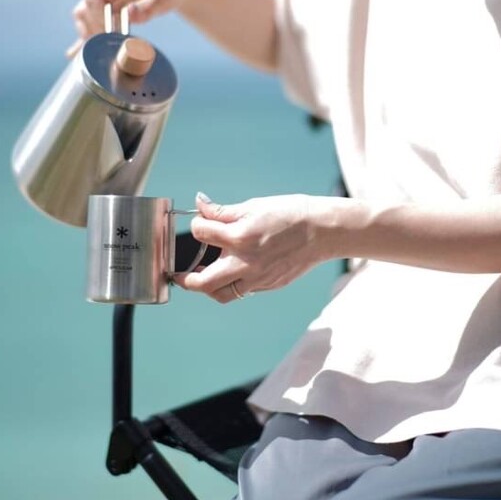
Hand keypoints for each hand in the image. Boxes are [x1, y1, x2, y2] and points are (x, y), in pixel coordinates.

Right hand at [66, 0, 201, 58]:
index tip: (112, 33)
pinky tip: (74, 55)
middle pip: (85, 9)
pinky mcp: (112, 10)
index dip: (99, 18)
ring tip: (101, 52)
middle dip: (93, 30)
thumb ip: (148, 5)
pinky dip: (87, 38)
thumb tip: (128, 14)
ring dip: (90, 35)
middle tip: (109, 46)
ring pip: (86, 18)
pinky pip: (94, 24)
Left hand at [176, 193, 334, 303]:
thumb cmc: (290, 214)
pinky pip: (243, 291)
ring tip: (203, 277)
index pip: (201, 234)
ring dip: (208, 288)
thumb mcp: (253, 206)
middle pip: (202, 283)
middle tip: (178, 274)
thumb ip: (222, 211)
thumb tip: (200, 204)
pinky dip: (233, 284)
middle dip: (185, 280)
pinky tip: (233, 271)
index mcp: (239, 237)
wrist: (322, 231)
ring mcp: (257, 278)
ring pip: (222, 294)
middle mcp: (245, 262)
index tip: (200, 223)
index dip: (197, 225)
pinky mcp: (268, 286)